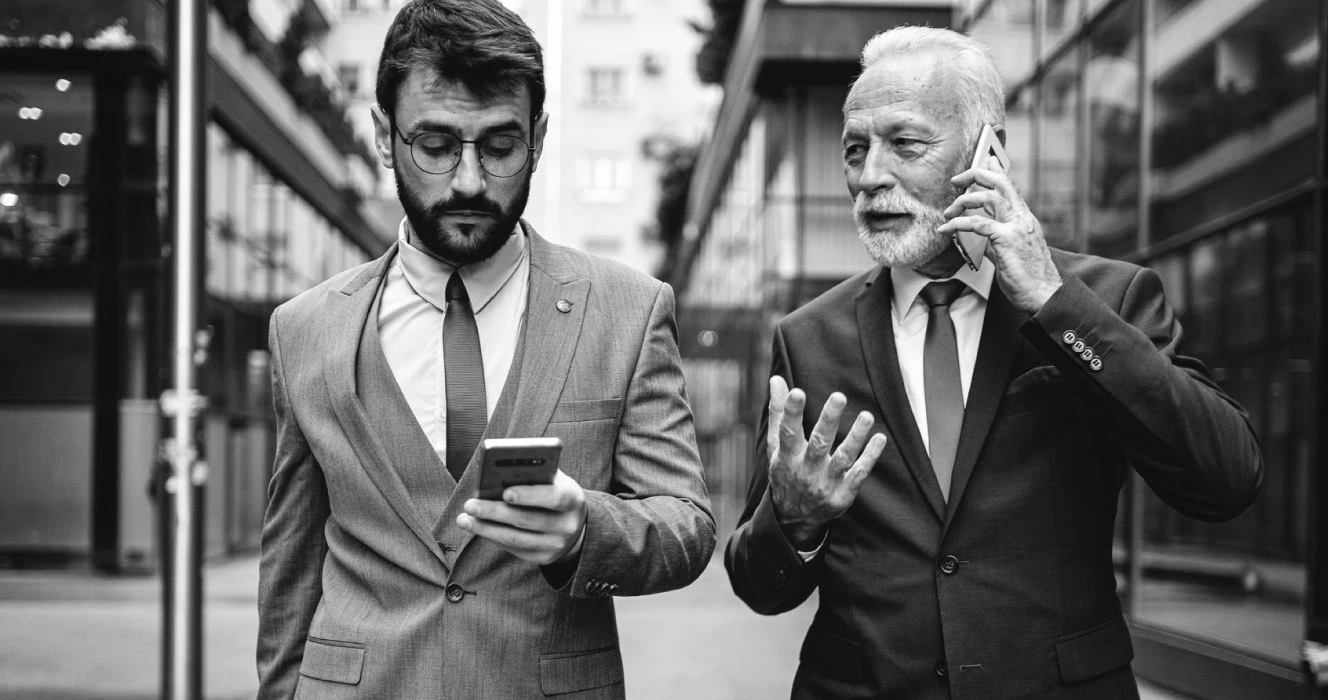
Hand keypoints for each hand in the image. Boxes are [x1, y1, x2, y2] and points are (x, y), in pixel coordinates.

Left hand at [457, 469, 586, 565]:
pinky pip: (513, 549)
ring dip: (486, 528)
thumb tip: (498, 472)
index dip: (529, 495)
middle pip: (527, 520)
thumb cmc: (554, 491)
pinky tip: (477, 527)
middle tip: (470, 505)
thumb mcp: (553, 479)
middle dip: (495, 512)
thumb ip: (533, 473)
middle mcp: (567, 525)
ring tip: (464, 519)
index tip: (505, 493)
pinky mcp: (543, 558)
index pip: (553, 497)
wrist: (573, 523)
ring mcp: (555, 544)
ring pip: (516, 538)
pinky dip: (492, 537)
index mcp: (572, 499)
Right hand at [766, 376, 887, 548]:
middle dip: (828, 420)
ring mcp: (825, 484)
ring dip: (856, 438)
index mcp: (787, 457)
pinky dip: (869, 457)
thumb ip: (778, 412)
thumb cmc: (786, 472)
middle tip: (838, 396)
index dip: (791, 413)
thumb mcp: (776, 446)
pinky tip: (879, 439)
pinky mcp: (842, 495)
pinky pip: (858, 474)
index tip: (797, 392)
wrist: (793, 519)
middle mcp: (806, 470)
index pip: (787, 433)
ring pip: (843, 459)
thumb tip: (776, 379)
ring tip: (867, 416)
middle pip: (819, 444)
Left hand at [937, 158, 1061, 313]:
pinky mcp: (1007, 239)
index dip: (997, 171)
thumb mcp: (1009, 254)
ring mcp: (1016, 227)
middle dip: (976, 174)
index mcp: (1024, 219)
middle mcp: (1022, 218)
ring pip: (988, 197)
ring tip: (948, 212)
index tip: (988, 160)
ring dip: (963, 200)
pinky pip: (978, 223)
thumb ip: (994, 240)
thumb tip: (977, 236)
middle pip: (1000, 183)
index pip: (1011, 187)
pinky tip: (947, 228)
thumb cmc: (1029, 278)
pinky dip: (958, 223)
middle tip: (956, 179)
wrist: (1044, 295)